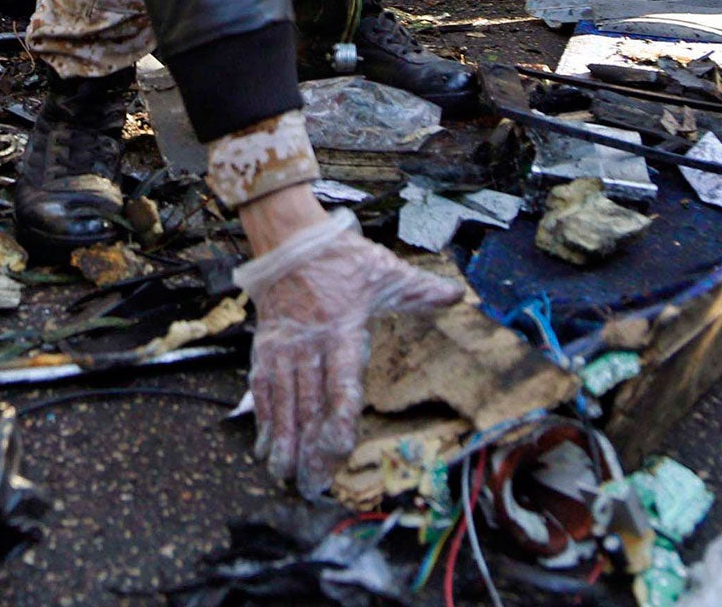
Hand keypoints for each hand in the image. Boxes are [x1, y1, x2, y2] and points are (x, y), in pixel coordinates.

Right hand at [235, 200, 463, 494]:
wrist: (290, 237)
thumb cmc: (340, 257)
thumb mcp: (384, 271)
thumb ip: (419, 291)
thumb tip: (459, 296)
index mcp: (340, 330)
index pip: (341, 383)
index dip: (339, 419)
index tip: (338, 449)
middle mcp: (309, 344)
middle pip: (309, 403)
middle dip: (309, 446)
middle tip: (311, 484)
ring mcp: (284, 346)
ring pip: (283, 401)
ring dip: (283, 440)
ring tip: (285, 475)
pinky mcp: (265, 345)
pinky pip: (262, 387)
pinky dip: (263, 419)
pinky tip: (264, 446)